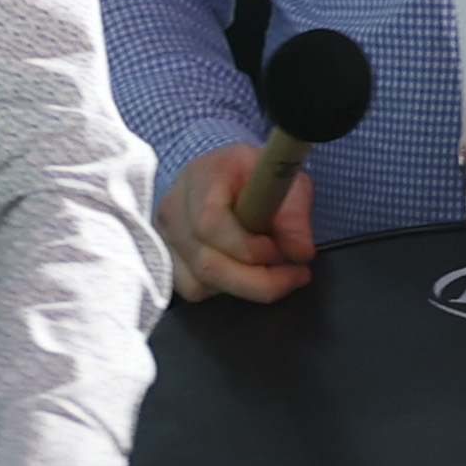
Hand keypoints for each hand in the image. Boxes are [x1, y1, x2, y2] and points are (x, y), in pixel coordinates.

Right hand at [155, 143, 318, 306]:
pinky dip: (224, 289)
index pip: (211, 224)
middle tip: (293, 273)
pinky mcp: (166, 259)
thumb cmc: (251, 175)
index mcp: (201, 177)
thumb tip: (300, 253)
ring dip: (244, 285)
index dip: (249, 247)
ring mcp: (165, 237)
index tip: (283, 251)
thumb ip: (294, 215)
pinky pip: (193, 290)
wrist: (224, 175)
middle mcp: (173, 208)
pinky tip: (242, 271)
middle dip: (258, 279)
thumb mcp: (281, 180)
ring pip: (200, 283)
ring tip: (270, 269)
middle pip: (206, 264)